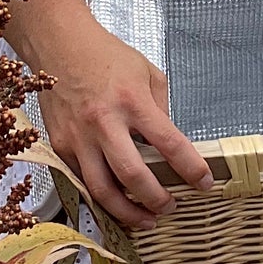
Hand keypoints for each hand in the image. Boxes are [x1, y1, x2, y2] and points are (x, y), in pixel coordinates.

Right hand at [32, 15, 212, 231]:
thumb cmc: (104, 55)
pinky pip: (82, 181)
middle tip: (171, 207)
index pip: (169, 143)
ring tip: (145, 219)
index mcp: (132, 101)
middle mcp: (104, 122)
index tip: (203, 182)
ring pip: (102, 190)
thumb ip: (160, 110)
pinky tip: (116, 202)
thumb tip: (169, 144)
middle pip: (133, 175)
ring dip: (127, 211)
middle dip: (156, 199)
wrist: (59, 44)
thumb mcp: (147, 73)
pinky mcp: (60, 145)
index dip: (190, 168)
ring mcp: (78, 137)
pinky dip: (101, 197)